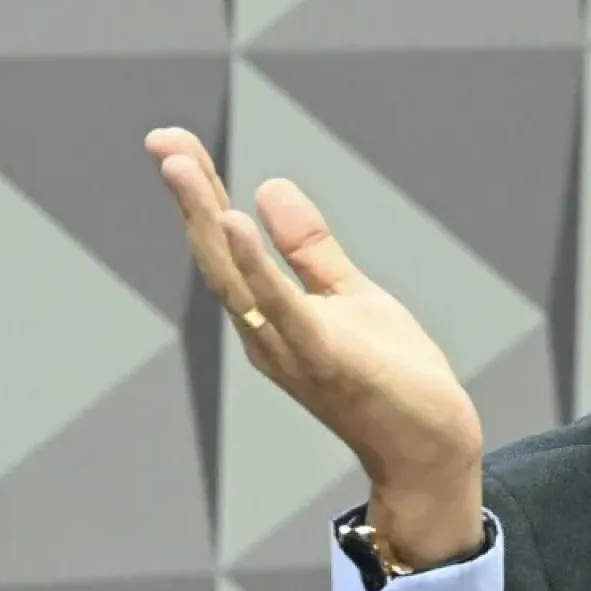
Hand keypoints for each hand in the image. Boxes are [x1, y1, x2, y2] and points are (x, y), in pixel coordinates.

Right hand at [147, 128, 485, 564]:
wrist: (428, 448)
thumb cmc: (392, 378)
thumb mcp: (352, 296)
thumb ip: (309, 249)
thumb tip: (269, 186)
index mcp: (270, 315)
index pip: (227, 245)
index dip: (199, 193)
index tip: (171, 142)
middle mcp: (265, 334)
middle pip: (219, 257)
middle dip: (190, 198)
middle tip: (162, 141)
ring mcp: (291, 349)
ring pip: (236, 280)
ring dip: (208, 221)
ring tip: (183, 167)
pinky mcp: (327, 359)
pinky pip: (284, 308)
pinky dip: (257, 267)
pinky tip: (237, 223)